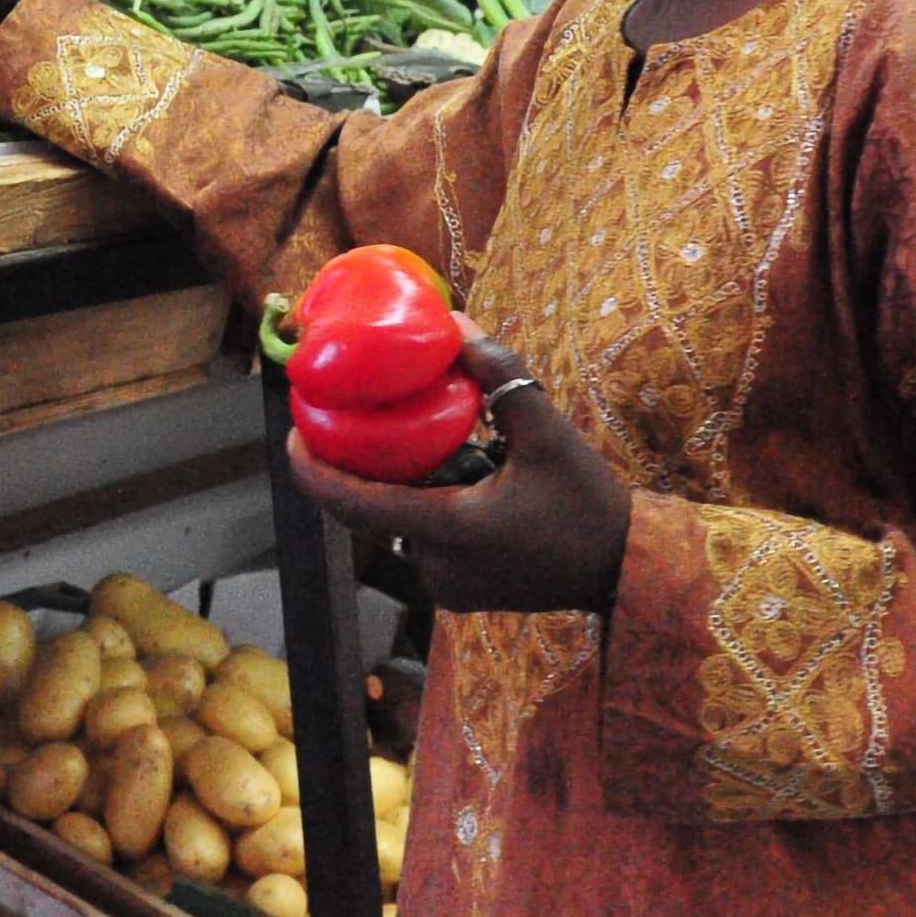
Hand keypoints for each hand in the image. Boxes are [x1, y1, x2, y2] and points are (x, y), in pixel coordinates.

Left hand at [285, 330, 631, 616]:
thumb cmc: (590, 503)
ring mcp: (447, 587)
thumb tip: (455, 322)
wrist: (626, 569)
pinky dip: (431, 507)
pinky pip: (428, 541)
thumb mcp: (548, 432)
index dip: (313, 472)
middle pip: (378, 510)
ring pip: (405, 524)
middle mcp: (437, 567)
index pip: (355, 506)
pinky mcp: (460, 594)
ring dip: (410, 485)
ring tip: (438, 442)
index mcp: (449, 530)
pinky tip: (461, 476)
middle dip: (368, 464)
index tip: (289, 436)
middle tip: (358, 416)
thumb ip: (501, 376)